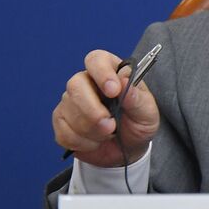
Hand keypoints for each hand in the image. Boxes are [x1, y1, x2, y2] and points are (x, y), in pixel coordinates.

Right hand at [52, 49, 160, 167]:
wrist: (128, 149)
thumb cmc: (138, 123)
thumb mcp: (147, 112)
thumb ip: (137, 98)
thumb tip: (124, 82)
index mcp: (110, 72)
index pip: (97, 60)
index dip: (102, 73)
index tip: (114, 91)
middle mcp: (86, 83)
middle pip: (75, 84)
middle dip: (92, 110)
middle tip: (111, 126)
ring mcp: (70, 102)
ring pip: (68, 110)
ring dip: (91, 130)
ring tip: (109, 134)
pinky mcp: (61, 122)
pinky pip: (63, 131)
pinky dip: (82, 142)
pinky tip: (95, 142)